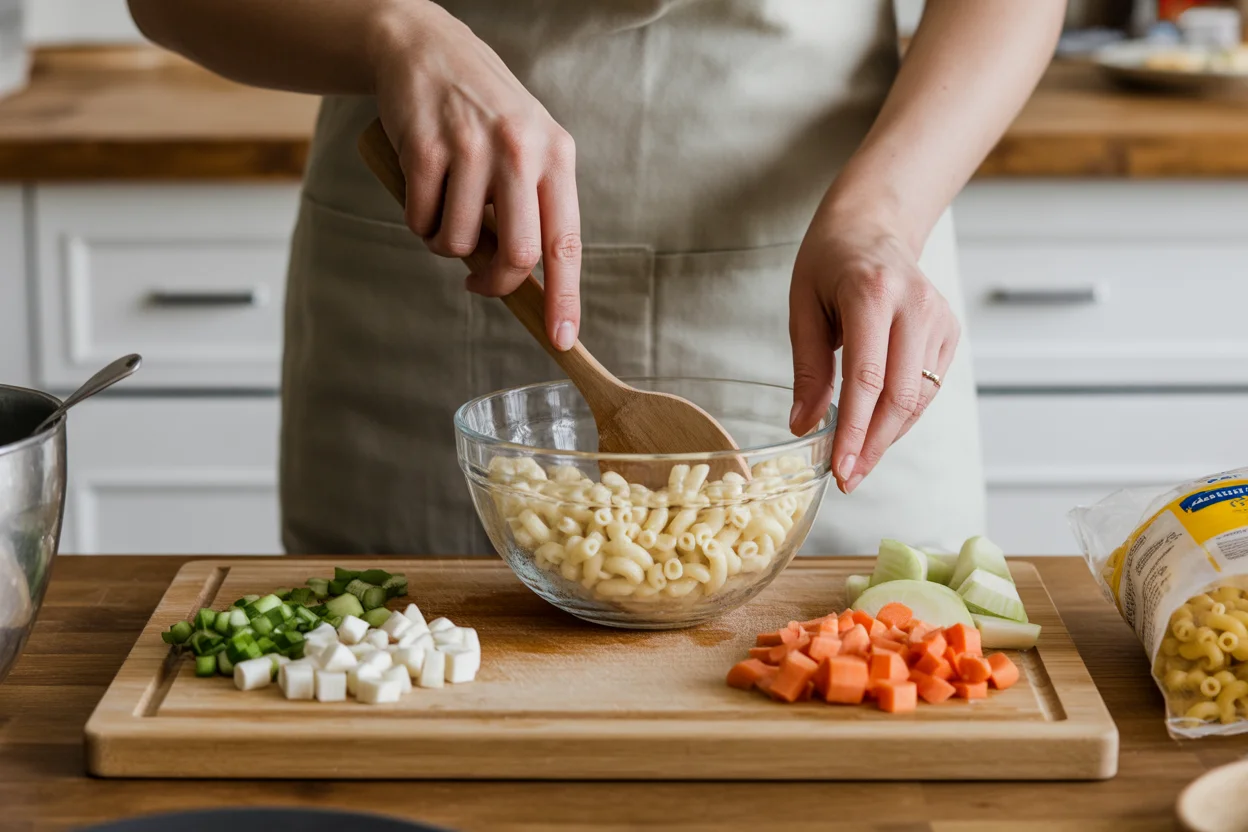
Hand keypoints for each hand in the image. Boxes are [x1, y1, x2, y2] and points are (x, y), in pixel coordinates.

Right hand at [369, 2, 581, 348]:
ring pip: (459, 244)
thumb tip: (525, 279)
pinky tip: (422, 190)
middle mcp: (520, 151)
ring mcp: (472, 148)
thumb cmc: (481, 111)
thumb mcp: (525, 146)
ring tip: (444, 211)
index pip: (567, 242)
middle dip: (494, 282)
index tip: (563, 337)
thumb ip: (532, 205)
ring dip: (444, 244)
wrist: (424, 48)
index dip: (566, 297)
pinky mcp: (425, 148)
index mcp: (556, 156)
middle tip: (477, 281)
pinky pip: (420, 220)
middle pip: (517, 254)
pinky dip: (417, 220)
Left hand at [788, 207, 959, 494]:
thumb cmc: (829, 262)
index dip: (855, 431)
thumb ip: (808, 368)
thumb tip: (805, 426)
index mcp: (872, 292)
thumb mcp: (803, 306)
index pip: (868, 378)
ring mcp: (939, 318)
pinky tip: (876, 432)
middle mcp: (916, 304)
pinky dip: (902, 416)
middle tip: (847, 478)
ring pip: (919, 397)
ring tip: (857, 464)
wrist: (874, 225)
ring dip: (888, 437)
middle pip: (900, 395)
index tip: (839, 468)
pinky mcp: (949, 331)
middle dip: (873, 445)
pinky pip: (928, 387)